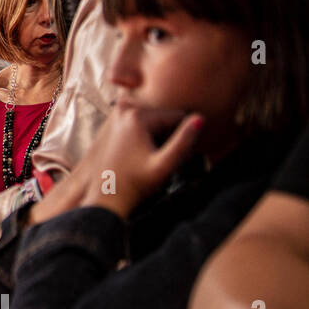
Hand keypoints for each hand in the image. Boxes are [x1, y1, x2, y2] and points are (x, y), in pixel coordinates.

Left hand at [77, 104, 203, 217]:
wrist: (108, 197)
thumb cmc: (137, 184)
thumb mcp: (165, 166)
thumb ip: (183, 142)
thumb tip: (200, 118)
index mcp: (137, 116)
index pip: (178, 117)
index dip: (181, 138)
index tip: (168, 156)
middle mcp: (125, 110)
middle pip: (165, 119)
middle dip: (168, 137)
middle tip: (156, 159)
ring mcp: (117, 117)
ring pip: (155, 123)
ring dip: (158, 138)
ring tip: (147, 158)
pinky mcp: (114, 126)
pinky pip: (143, 127)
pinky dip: (146, 139)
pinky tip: (138, 156)